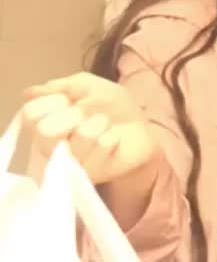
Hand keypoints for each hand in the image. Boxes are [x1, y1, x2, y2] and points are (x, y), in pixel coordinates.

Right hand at [22, 72, 159, 184]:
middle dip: (74, 115)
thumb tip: (29, 93)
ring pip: (78, 139)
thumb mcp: (88, 86)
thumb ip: (61, 87)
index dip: (53, 102)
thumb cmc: (110, 106)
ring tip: (104, 124)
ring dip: (98, 123)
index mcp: (45, 120)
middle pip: (46, 131)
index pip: (30, 113)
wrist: (141, 128)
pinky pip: (101, 147)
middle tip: (86, 114)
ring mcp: (69, 164)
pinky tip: (114, 141)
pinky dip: (112, 137)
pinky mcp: (90, 176)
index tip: (68, 100)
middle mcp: (50, 146)